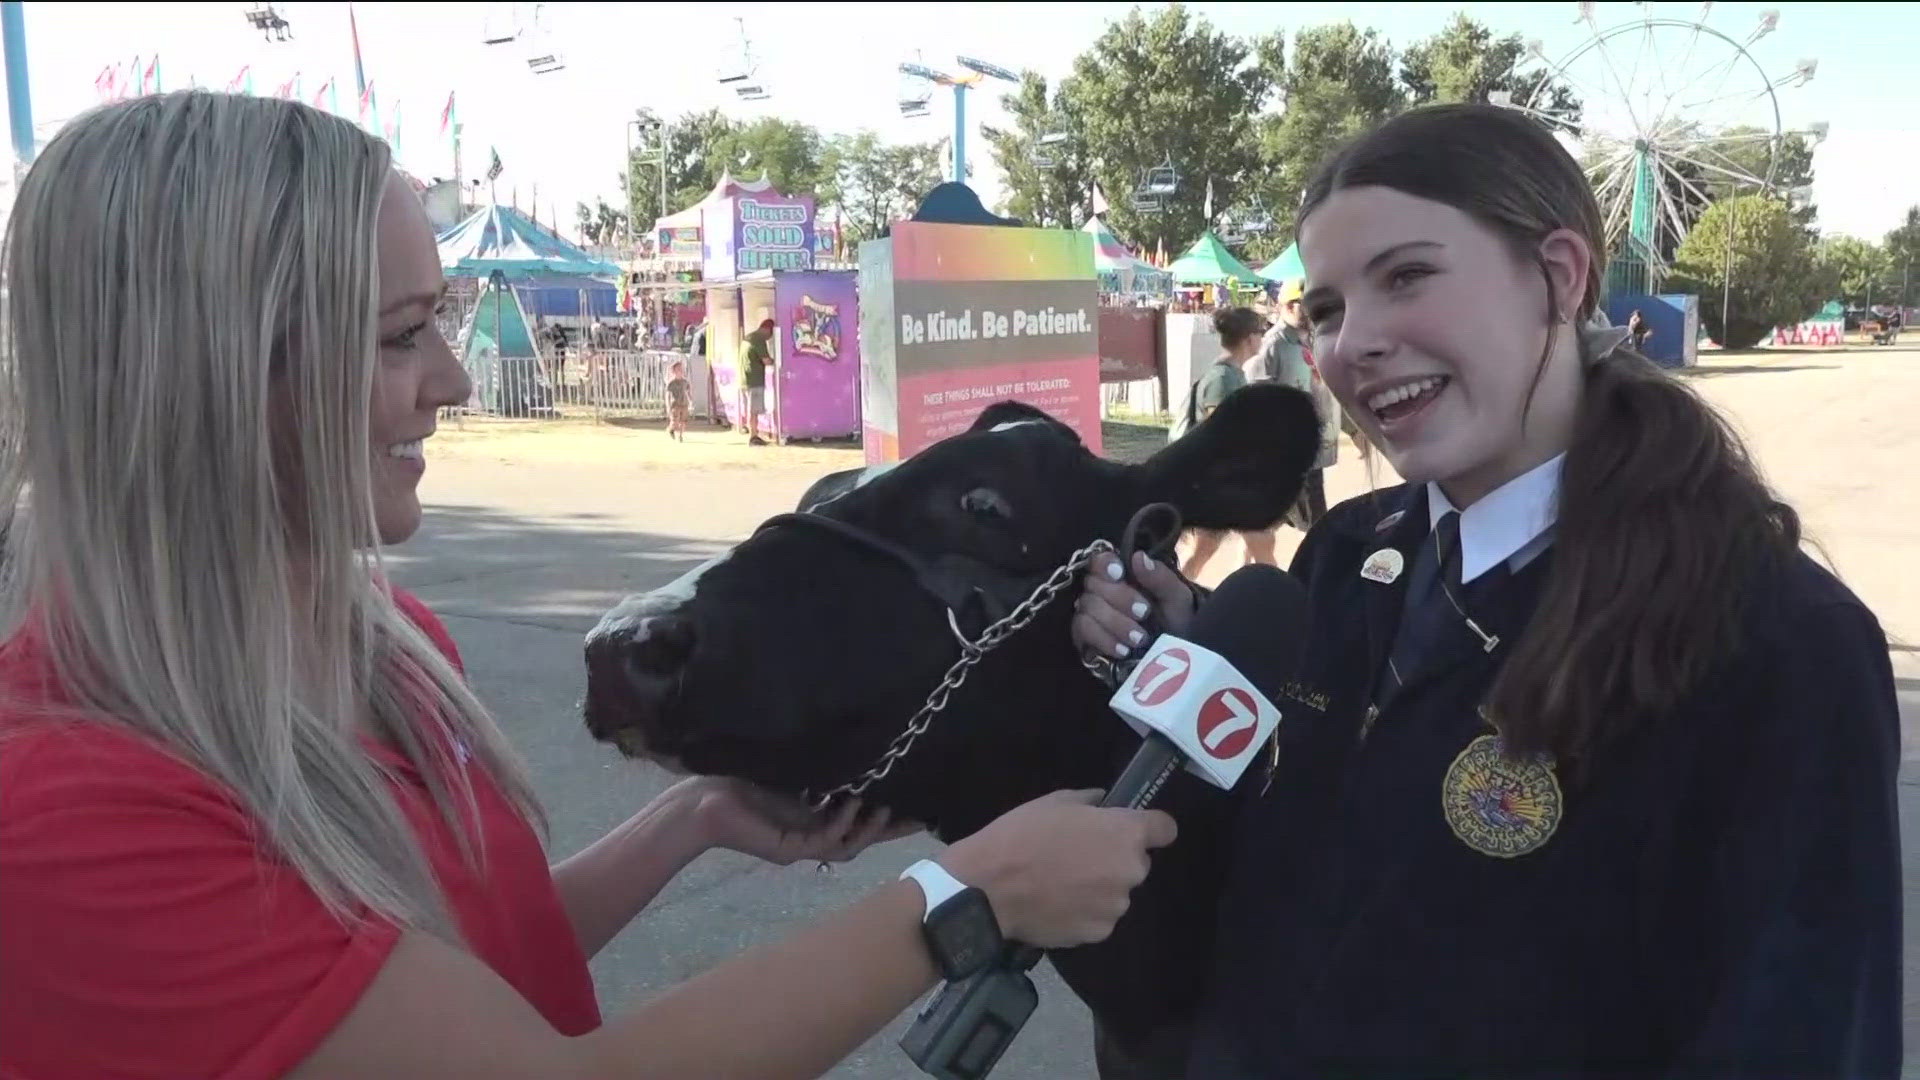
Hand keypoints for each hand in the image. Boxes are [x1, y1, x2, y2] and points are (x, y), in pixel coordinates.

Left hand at [676, 777, 923, 866]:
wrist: (702, 801)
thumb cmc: (741, 781)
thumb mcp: (792, 771)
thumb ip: (821, 770)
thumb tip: (854, 745)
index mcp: (814, 819)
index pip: (859, 822)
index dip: (889, 817)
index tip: (918, 804)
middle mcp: (811, 837)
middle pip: (862, 839)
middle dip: (892, 829)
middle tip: (923, 817)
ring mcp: (801, 847)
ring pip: (847, 845)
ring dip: (869, 828)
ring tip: (888, 807)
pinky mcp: (788, 850)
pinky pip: (824, 840)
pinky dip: (842, 824)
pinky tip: (854, 805)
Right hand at [938, 789, 1176, 948]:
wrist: (989, 890)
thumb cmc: (1021, 836)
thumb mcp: (1054, 802)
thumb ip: (1089, 802)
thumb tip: (1103, 803)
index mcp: (1125, 834)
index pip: (1166, 829)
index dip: (1152, 828)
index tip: (1134, 829)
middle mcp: (1130, 871)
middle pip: (1136, 863)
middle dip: (1114, 859)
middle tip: (1079, 856)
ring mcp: (1116, 906)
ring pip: (1116, 893)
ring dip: (1099, 888)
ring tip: (1061, 884)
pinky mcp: (1098, 933)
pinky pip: (1099, 918)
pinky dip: (1084, 912)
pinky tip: (1056, 905)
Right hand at [1071, 550, 1198, 659]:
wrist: (1173, 663)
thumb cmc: (1176, 624)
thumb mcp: (1177, 599)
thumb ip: (1161, 578)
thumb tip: (1138, 557)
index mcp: (1123, 576)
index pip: (1100, 560)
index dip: (1105, 564)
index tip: (1120, 574)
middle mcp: (1101, 592)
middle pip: (1093, 584)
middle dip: (1120, 599)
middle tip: (1145, 613)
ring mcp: (1090, 615)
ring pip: (1088, 608)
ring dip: (1115, 623)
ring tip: (1140, 639)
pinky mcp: (1084, 638)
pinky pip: (1081, 631)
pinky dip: (1103, 639)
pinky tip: (1122, 650)